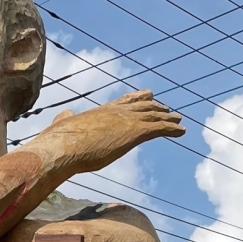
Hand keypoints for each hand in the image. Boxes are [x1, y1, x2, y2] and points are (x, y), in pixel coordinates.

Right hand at [39, 91, 184, 172]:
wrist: (64, 146)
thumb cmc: (60, 141)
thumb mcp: (61, 127)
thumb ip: (64, 120)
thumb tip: (63, 114)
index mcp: (101, 111)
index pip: (122, 103)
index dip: (135, 100)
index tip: (145, 96)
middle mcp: (116, 112)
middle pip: (141, 106)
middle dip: (155, 107)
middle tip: (167, 108)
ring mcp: (127, 120)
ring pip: (153, 115)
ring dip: (167, 118)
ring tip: (178, 120)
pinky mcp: (135, 132)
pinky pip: (160, 128)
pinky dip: (172, 129)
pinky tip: (182, 131)